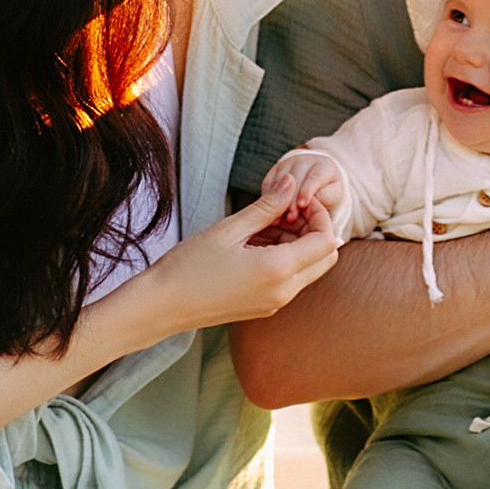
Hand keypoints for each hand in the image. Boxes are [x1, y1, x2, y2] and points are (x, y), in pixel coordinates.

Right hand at [142, 191, 341, 332]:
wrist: (162, 307)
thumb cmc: (189, 267)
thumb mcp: (229, 228)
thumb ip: (266, 206)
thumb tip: (290, 181)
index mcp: (278, 271)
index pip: (327, 241)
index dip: (320, 215)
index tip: (295, 200)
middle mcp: (283, 292)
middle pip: (325, 258)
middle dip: (313, 229)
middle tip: (283, 211)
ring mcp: (275, 303)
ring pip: (308, 268)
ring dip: (297, 243)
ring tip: (262, 224)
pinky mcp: (264, 307)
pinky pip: (290, 280)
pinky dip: (284, 258)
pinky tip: (254, 242)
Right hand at [251, 150, 349, 244]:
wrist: (317, 181)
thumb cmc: (327, 191)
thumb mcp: (332, 195)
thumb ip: (322, 198)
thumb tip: (305, 205)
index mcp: (323, 165)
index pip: (315, 176)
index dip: (307, 190)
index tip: (303, 205)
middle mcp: (304, 160)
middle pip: (295, 178)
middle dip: (292, 199)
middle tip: (290, 217)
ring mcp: (287, 163)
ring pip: (280, 180)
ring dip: (277, 201)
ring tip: (278, 219)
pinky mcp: (274, 171)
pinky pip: (268, 183)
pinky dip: (267, 198)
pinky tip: (269, 213)